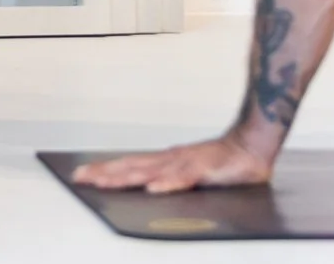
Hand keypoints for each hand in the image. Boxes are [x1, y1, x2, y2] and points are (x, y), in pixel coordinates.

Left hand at [70, 135, 275, 194]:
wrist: (252, 146)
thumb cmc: (223, 162)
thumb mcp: (191, 173)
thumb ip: (171, 180)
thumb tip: (148, 188)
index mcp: (167, 161)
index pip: (130, 165)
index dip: (106, 170)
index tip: (83, 174)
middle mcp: (171, 160)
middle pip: (132, 166)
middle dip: (105, 173)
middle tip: (81, 177)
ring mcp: (186, 164)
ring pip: (150, 171)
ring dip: (126, 177)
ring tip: (105, 183)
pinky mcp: (204, 171)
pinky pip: (183, 179)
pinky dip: (167, 183)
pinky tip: (152, 188)